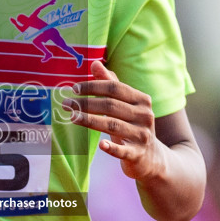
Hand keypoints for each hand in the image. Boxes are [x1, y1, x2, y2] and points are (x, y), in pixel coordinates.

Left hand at [65, 59, 166, 180]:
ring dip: (90, 121)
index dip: (93, 86)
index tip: (74, 89)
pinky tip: (100, 145)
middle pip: (111, 105)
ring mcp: (142, 135)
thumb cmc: (133, 126)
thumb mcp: (126, 105)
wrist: (153, 157)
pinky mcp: (138, 154)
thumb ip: (111, 84)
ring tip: (72, 117)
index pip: (115, 88)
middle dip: (87, 103)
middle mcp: (144, 115)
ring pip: (113, 125)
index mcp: (141, 100)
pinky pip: (123, 150)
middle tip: (67, 104)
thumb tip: (95, 63)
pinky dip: (112, 147)